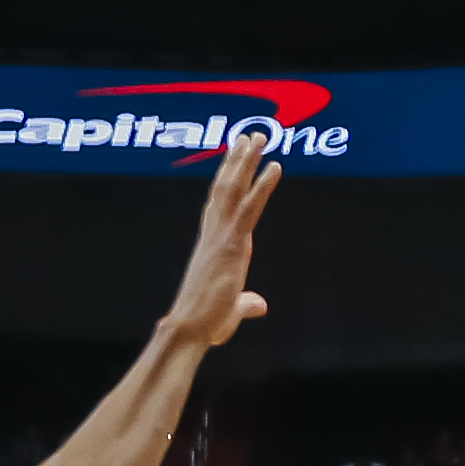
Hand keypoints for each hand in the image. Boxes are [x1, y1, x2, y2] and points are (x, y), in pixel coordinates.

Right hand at [154, 131, 282, 355]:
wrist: (189, 330)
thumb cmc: (204, 324)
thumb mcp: (231, 312)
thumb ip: (246, 303)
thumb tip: (259, 305)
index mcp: (212, 245)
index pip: (219, 205)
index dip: (226, 180)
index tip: (232, 159)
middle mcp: (214, 235)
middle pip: (225, 188)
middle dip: (236, 160)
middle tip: (248, 136)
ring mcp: (222, 237)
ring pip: (233, 189)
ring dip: (246, 160)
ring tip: (257, 136)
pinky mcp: (232, 245)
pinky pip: (249, 208)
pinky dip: (262, 186)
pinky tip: (275, 166)